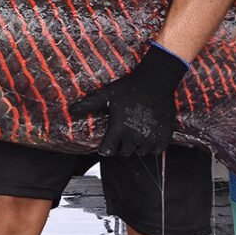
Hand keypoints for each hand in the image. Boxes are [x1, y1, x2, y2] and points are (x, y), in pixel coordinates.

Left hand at [70, 43, 188, 156]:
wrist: (155, 81)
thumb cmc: (129, 87)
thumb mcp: (107, 95)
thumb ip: (89, 104)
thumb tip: (71, 110)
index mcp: (119, 129)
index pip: (108, 151)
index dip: (106, 148)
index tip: (107, 143)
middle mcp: (135, 137)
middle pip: (125, 153)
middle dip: (122, 146)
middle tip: (123, 134)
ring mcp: (151, 138)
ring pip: (141, 152)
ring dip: (137, 146)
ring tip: (136, 133)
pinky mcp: (164, 137)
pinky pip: (157, 150)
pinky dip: (152, 146)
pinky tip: (148, 134)